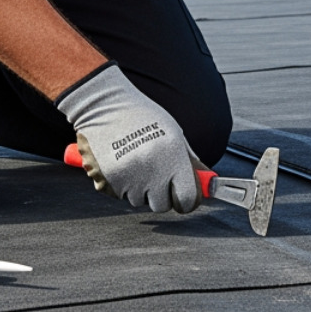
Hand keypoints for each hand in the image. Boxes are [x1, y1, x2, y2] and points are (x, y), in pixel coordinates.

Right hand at [56, 64, 202, 213]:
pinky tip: (119, 162)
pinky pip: (120, 196)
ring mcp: (128, 179)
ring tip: (133, 161)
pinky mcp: (107, 183)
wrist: (102, 106)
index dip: (187, 200)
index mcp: (172, 155)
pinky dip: (121, 185)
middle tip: (154, 171)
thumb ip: (190, 162)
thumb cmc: (140, 115)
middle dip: (161, 194)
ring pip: (139, 201)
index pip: (188, 199)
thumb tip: (208, 184)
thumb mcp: (174, 133)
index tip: (184, 195)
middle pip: (162, 205)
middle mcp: (151, 170)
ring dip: (139, 188)